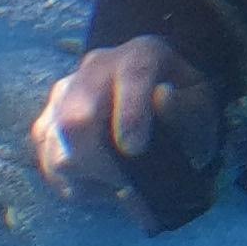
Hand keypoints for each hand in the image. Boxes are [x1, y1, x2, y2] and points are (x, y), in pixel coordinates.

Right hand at [32, 37, 222, 226]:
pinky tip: (97, 186)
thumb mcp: (201, 105)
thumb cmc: (183, 105)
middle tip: (127, 190)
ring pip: (53, 144)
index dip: (131, 114)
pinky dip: (68, 181)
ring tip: (116, 189)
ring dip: (83, 177)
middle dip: (98, 163)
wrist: (157, 95)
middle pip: (76, 118)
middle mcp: (95, 68)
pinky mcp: (47, 120)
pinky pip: (45, 159)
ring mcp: (64, 94)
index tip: (135, 151)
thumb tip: (162, 99)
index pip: (133, 75)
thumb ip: (186, 108)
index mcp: (141, 55)